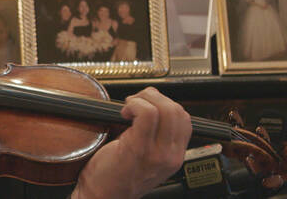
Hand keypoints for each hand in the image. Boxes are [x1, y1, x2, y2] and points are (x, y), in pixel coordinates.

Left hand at [71, 87, 190, 198]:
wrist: (102, 196)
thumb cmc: (116, 176)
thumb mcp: (146, 158)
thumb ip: (155, 138)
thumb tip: (151, 107)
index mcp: (174, 156)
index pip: (184, 118)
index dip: (165, 103)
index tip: (147, 104)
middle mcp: (170, 156)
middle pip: (177, 110)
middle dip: (154, 97)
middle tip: (136, 102)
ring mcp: (157, 153)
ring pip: (165, 109)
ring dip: (143, 99)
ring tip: (129, 108)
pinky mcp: (139, 149)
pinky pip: (146, 114)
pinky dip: (135, 105)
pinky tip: (125, 113)